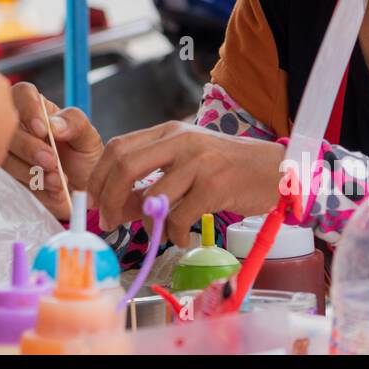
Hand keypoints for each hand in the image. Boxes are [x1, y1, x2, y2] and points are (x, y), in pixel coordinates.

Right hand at [3, 82, 102, 220]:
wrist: (82, 190)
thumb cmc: (83, 156)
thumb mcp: (88, 136)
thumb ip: (75, 124)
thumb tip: (54, 125)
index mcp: (37, 107)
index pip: (22, 94)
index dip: (28, 109)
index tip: (43, 131)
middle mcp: (18, 126)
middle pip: (6, 127)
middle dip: (28, 147)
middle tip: (52, 162)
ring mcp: (10, 151)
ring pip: (4, 156)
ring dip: (30, 171)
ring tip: (57, 182)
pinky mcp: (8, 176)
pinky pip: (10, 180)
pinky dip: (32, 188)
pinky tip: (52, 192)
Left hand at [87, 121, 282, 246]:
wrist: (274, 169)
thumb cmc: (227, 168)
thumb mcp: (186, 163)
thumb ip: (153, 179)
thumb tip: (117, 207)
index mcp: (169, 132)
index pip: (118, 147)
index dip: (99, 176)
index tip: (94, 200)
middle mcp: (180, 141)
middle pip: (125, 165)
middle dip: (109, 197)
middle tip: (109, 220)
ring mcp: (198, 161)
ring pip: (152, 196)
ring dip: (145, 222)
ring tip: (153, 232)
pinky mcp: (215, 185)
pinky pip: (179, 216)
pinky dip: (173, 233)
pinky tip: (180, 236)